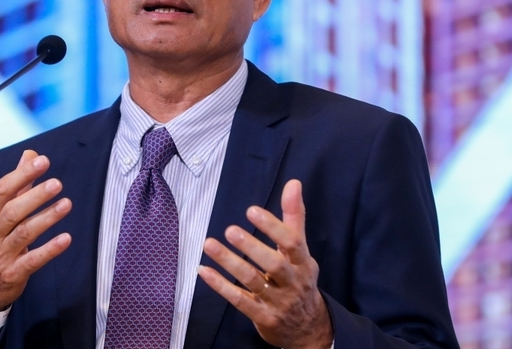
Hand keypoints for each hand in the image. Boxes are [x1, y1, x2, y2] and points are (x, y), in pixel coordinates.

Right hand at [0, 150, 71, 310]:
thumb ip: (16, 185)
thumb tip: (30, 155)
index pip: (2, 191)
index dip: (22, 174)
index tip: (42, 161)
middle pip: (13, 211)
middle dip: (35, 196)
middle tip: (57, 183)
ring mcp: (0, 255)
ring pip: (24, 233)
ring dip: (46, 218)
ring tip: (66, 204)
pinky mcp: (13, 273)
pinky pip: (33, 260)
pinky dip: (50, 249)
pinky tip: (66, 238)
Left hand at [198, 180, 332, 348]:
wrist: (307, 328)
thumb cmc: (298, 279)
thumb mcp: (300, 251)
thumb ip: (294, 217)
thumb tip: (293, 183)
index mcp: (303, 263)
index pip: (292, 243)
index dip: (273, 227)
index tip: (252, 211)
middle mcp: (293, 283)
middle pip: (274, 265)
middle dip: (252, 247)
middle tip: (230, 230)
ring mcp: (277, 302)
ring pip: (253, 282)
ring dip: (230, 263)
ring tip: (210, 244)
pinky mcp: (262, 316)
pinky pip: (239, 300)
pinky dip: (220, 286)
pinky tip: (203, 270)